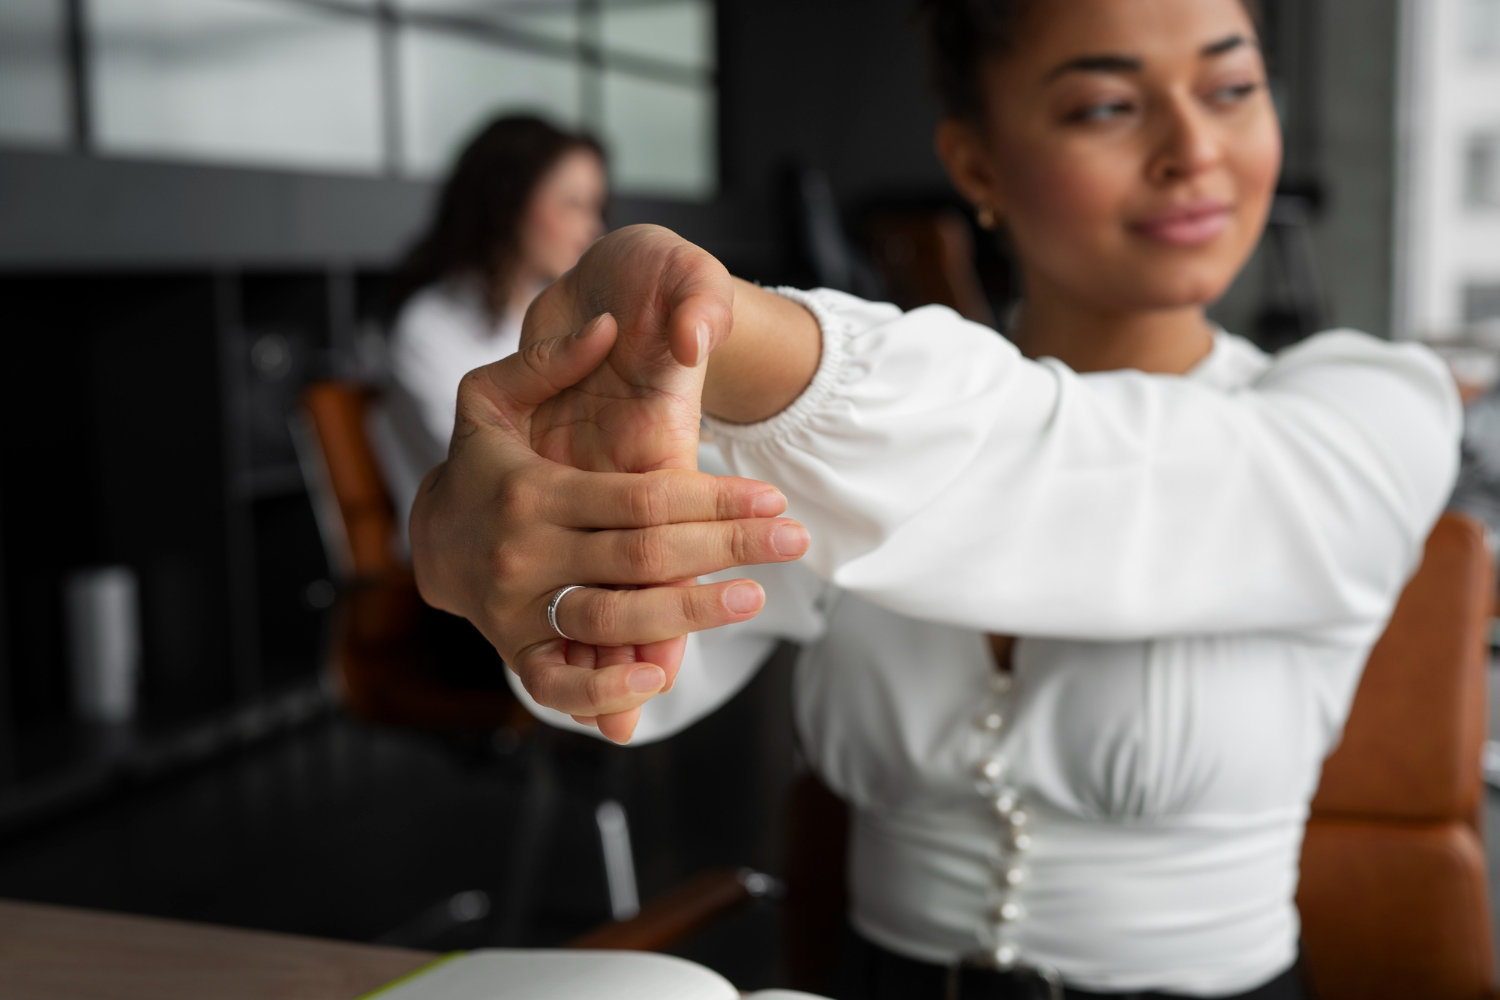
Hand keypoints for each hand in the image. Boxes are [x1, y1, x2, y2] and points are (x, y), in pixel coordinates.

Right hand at [516, 225, 743, 733]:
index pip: (641, 499)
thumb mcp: (489, 398)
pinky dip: (606, 690)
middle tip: (793, 542)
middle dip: (725, 549)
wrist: (425, 540)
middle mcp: (525, 553)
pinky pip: (558, 685)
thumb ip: (547, 360)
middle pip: (642, 558)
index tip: (772, 497)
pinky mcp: (514, 652)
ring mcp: (518, 609)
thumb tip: (610, 326)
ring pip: (612, 620)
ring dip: (688, 616)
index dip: (713, 498)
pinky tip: (661, 677)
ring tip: (752, 598)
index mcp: (531, 490)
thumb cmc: (478, 463)